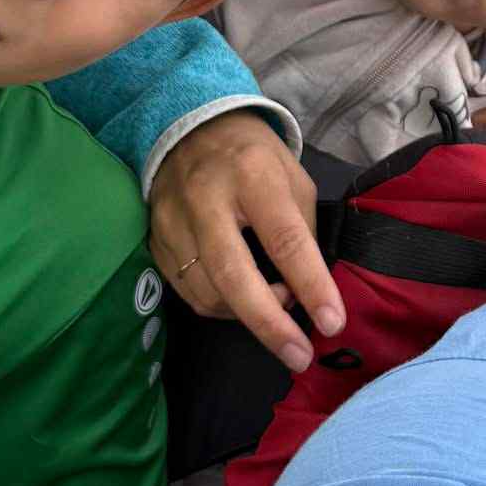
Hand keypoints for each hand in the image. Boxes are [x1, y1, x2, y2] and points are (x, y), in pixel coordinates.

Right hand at [149, 111, 343, 370]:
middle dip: (270, 324)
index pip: (285, 239)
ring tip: (275, 308)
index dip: (310, 285)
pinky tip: (242, 299)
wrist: (190, 129)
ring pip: (208, 293)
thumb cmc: (255, 157)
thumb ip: (302, 232)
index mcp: (253, 176)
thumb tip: (309, 291)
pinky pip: (188, 292)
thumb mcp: (293, 179)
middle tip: (299, 356)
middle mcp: (206, 199)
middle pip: (234, 276)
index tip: (332, 322)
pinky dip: (220, 306)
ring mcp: (172, 222)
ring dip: (247, 315)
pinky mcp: (153, 241)